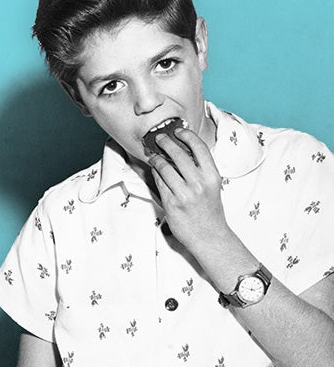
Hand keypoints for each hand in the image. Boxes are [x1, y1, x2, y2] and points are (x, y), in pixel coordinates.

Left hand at [148, 127, 229, 250]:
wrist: (208, 235)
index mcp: (212, 176)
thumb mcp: (211, 186)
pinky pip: (159, 182)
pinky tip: (154, 170)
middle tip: (159, 138)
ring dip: (156, 158)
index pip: (199, 148)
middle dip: (166, 142)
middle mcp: (199, 183)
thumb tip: (182, 151)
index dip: (187, 136)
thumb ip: (200, 169)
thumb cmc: (209, 210)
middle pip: (178, 154)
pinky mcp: (171, 202)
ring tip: (153, 155)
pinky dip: (155, 174)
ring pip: (165, 167)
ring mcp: (184, 193)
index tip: (178, 131)